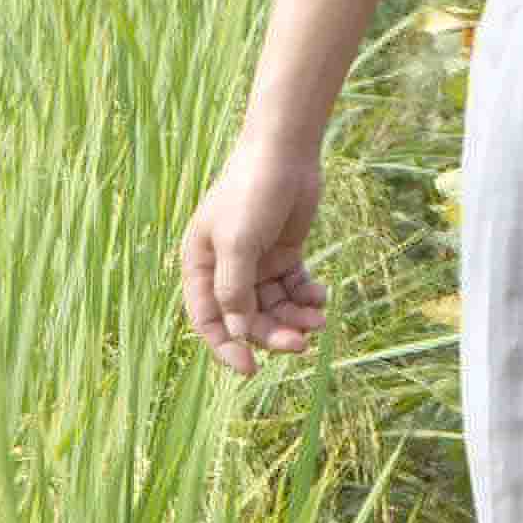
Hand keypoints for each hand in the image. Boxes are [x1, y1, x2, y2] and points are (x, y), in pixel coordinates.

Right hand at [178, 140, 328, 374]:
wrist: (285, 152)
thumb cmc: (251, 192)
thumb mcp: (238, 243)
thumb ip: (235, 290)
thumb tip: (237, 334)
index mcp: (200, 265)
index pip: (207, 320)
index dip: (226, 348)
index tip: (250, 370)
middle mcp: (226, 268)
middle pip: (247, 319)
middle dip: (274, 333)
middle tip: (302, 342)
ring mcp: (256, 262)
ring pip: (274, 307)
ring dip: (296, 317)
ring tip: (320, 317)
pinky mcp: (283, 254)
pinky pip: (293, 289)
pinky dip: (307, 297)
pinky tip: (321, 295)